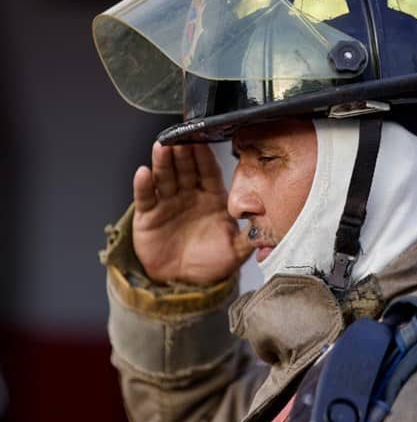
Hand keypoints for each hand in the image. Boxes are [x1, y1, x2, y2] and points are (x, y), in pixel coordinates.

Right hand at [132, 142, 251, 285]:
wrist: (184, 284)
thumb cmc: (211, 263)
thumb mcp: (236, 250)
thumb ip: (250, 235)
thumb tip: (267, 222)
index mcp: (213, 198)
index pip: (210, 172)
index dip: (206, 157)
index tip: (204, 141)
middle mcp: (190, 195)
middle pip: (186, 168)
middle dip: (184, 153)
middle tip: (183, 137)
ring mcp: (168, 203)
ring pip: (165, 177)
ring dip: (163, 162)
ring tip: (162, 147)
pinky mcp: (149, 215)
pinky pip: (146, 197)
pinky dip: (143, 185)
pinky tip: (143, 172)